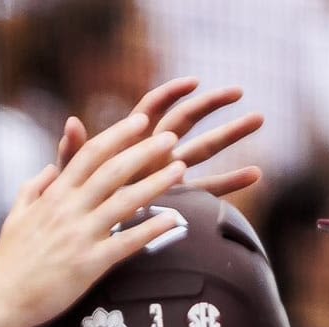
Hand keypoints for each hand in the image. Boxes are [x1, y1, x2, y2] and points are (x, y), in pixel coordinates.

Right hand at [0, 105, 186, 326]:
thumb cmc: (8, 261)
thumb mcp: (16, 216)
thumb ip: (33, 187)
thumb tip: (49, 167)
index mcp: (53, 196)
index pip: (89, 154)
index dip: (117, 135)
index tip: (139, 121)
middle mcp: (68, 210)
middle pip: (113, 170)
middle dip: (144, 150)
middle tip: (170, 136)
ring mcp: (79, 236)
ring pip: (125, 201)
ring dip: (156, 183)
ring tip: (181, 168)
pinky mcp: (88, 264)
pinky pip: (126, 242)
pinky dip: (151, 229)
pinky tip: (173, 219)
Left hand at [54, 76, 264, 198]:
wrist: (85, 241)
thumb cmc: (74, 206)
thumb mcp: (72, 179)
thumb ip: (73, 153)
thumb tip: (70, 123)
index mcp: (130, 141)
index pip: (153, 107)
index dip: (171, 92)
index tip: (194, 82)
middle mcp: (153, 153)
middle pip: (187, 120)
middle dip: (212, 104)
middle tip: (239, 91)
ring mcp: (169, 176)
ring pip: (204, 150)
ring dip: (231, 134)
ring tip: (258, 118)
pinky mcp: (179, 201)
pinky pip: (209, 191)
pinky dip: (230, 183)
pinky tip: (254, 174)